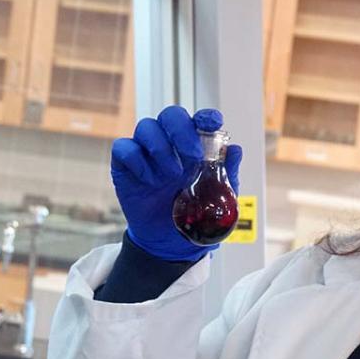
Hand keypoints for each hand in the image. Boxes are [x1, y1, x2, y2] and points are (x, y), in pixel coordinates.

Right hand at [110, 106, 242, 260]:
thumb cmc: (195, 214)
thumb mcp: (218, 197)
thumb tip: (236, 149)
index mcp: (194, 146)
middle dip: (182, 130)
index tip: (213, 123)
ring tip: (172, 174)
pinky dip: (137, 161)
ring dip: (161, 148)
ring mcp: (146, 153)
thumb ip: (227, 173)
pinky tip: (149, 181)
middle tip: (193, 156)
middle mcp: (169, 144)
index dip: (205, 117)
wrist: (170, 242)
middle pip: (170, 115)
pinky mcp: (125, 166)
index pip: (198, 120)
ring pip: (146, 127)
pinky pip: (123, 148)